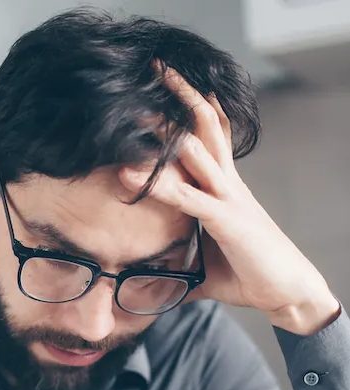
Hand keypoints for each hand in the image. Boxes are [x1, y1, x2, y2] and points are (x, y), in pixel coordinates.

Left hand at [118, 63, 339, 334]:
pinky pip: (188, 196)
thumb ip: (179, 266)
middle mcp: (228, 184)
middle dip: (181, 97)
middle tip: (156, 69)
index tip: (166, 90)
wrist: (287, 292)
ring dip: (165, 130)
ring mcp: (229, 198)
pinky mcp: (227, 219)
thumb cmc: (250, 273)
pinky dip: (158, 185)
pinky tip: (130, 175)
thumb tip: (152, 279)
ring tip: (136, 107)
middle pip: (205, 127)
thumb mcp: (206, 266)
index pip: (210, 137)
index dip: (191, 110)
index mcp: (225, 188)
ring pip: (197, 150)